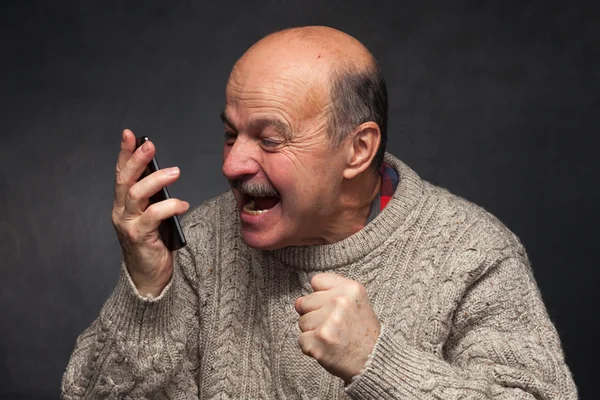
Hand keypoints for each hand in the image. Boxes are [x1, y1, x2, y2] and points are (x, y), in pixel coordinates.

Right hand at [111, 129, 189, 296]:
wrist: (149, 277)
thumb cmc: (154, 243)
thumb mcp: (152, 215)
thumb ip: (154, 197)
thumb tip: (166, 174)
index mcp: (123, 204)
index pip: (122, 174)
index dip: (124, 153)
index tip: (129, 134)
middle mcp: (121, 212)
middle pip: (125, 180)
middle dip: (136, 159)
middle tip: (149, 144)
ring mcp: (128, 224)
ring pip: (137, 195)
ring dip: (157, 180)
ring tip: (175, 172)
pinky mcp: (139, 237)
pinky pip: (153, 216)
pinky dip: (169, 207)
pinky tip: (183, 204)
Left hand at [295, 273, 380, 382]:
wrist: (374, 361)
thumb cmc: (362, 333)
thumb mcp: (355, 303)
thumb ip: (327, 295)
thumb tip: (297, 302)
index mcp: (350, 289)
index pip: (316, 281)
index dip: (321, 296)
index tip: (335, 309)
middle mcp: (340, 301)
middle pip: (305, 302)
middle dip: (315, 316)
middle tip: (335, 327)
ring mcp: (330, 320)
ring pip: (302, 321)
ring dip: (312, 333)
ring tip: (333, 338)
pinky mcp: (320, 339)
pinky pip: (301, 340)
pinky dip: (311, 347)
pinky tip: (327, 348)